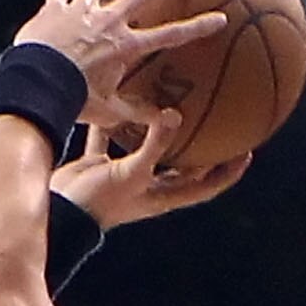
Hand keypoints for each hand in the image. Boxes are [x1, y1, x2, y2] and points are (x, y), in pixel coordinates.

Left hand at [15, 0, 225, 136]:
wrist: (38, 84)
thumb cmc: (76, 102)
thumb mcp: (110, 113)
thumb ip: (138, 114)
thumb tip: (169, 121)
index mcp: (126, 46)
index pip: (171, 36)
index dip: (197, 28)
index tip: (219, 18)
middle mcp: (109, 21)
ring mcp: (82, 11)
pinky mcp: (56, 10)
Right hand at [54, 113, 249, 231]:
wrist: (58, 211)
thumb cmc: (98, 202)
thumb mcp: (131, 173)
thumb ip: (154, 145)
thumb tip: (175, 115)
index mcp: (162, 196)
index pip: (205, 187)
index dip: (227, 174)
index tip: (246, 152)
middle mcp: (148, 187)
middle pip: (184, 166)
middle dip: (201, 147)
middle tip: (217, 119)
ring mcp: (124, 176)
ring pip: (150, 150)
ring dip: (161, 130)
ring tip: (174, 100)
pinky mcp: (100, 165)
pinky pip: (112, 139)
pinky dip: (118, 121)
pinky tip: (121, 95)